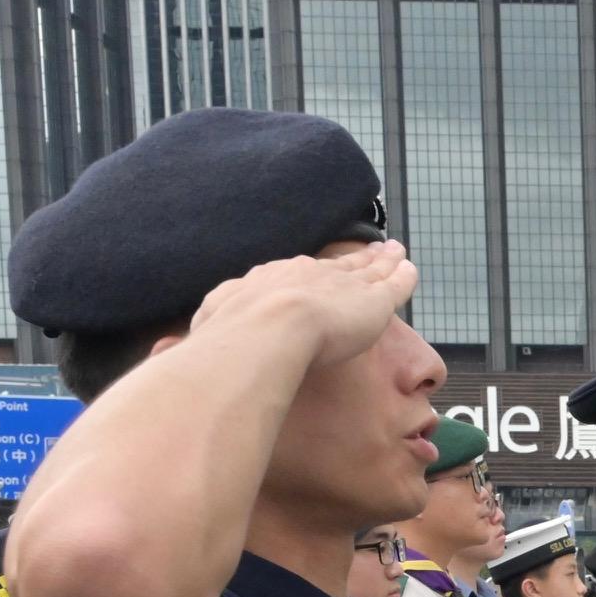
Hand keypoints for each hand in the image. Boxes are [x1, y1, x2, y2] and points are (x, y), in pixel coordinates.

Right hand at [190, 240, 418, 372]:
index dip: (311, 274)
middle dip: (351, 259)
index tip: (318, 270)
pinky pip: (393, 283)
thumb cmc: (232, 336)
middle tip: (367, 250)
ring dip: (381, 259)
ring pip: (368, 268)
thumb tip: (185, 346)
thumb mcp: (210, 329)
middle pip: (336, 265)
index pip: (297, 276)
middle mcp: (308, 274)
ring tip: (394, 251)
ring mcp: (341, 285)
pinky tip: (410, 267)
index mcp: (273, 280)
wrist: (265, 329)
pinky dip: (402, 275)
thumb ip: (206, 334)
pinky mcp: (373, 302)